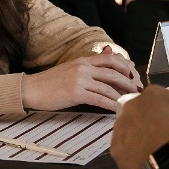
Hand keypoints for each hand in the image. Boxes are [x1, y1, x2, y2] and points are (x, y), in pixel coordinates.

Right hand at [22, 46, 140, 111]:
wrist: (31, 89)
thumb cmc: (49, 82)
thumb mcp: (70, 69)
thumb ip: (88, 66)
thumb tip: (105, 59)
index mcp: (82, 60)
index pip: (110, 59)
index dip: (125, 66)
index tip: (133, 75)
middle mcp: (83, 67)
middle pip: (113, 72)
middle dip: (128, 81)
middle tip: (137, 90)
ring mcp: (79, 79)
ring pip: (108, 86)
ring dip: (122, 95)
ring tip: (130, 101)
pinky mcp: (76, 93)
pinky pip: (99, 99)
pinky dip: (110, 104)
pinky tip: (116, 109)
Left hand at [110, 85, 168, 168]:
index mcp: (154, 94)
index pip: (153, 100)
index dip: (159, 114)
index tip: (166, 125)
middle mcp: (133, 106)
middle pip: (136, 115)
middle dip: (143, 126)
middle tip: (156, 141)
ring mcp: (121, 127)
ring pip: (126, 133)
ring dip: (134, 142)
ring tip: (149, 157)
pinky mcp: (115, 149)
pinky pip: (124, 153)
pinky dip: (131, 159)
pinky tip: (143, 167)